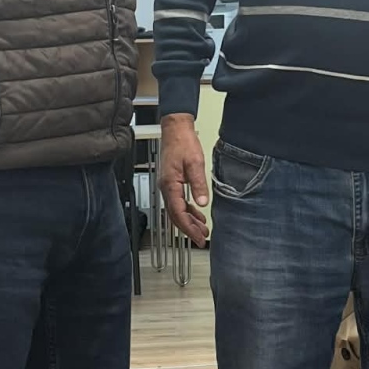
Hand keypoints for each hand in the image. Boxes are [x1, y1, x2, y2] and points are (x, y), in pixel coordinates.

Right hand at [159, 114, 209, 247]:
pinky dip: (187, 210)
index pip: (178, 213)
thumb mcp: (195, 163)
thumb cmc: (183, 143)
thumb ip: (198, 184)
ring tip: (201, 229)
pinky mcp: (171, 182)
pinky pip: (178, 202)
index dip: (188, 228)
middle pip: (175, 215)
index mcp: (170, 185)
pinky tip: (196, 213)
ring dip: (188, 221)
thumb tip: (202, 203)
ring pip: (176, 210)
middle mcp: (166, 188)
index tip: (198, 237)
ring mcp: (168, 185)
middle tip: (201, 239)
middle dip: (188, 229)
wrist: (175, 129)